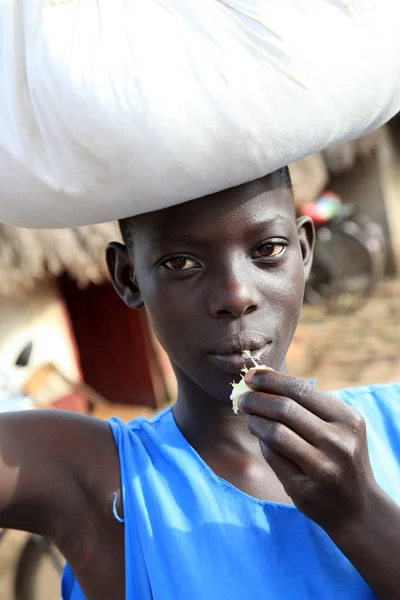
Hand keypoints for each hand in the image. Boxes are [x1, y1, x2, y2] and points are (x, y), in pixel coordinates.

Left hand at [240, 369, 378, 532]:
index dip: (270, 380)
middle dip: (257, 399)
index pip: (301, 388)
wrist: (357, 506)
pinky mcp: (306, 487)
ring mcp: (323, 466)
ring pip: (275, 431)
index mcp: (347, 418)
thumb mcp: (336, 425)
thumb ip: (305, 403)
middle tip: (243, 398)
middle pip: (285, 408)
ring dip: (255, 420)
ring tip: (249, 416)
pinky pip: (273, 455)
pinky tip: (259, 436)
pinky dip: (261, 441)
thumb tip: (263, 376)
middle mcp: (339, 441)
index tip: (251, 376)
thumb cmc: (338, 455)